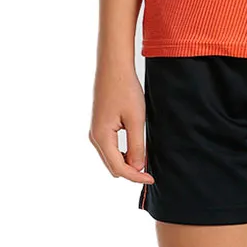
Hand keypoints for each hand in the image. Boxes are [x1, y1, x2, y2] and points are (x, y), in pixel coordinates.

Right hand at [89, 65, 153, 183]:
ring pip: (111, 158)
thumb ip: (137, 145)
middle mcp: (95, 137)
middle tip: (150, 172)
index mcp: (102, 137)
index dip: (136, 177)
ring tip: (146, 160)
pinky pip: (110, 147)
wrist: (113, 68)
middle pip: (113, 166)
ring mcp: (96, 132)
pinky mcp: (100, 126)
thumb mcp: (136, 119)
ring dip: (127, 162)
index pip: (119, 167)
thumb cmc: (125, 90)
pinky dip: (123, 153)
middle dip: (131, 172)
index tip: (152, 179)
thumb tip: (137, 167)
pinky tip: (136, 149)